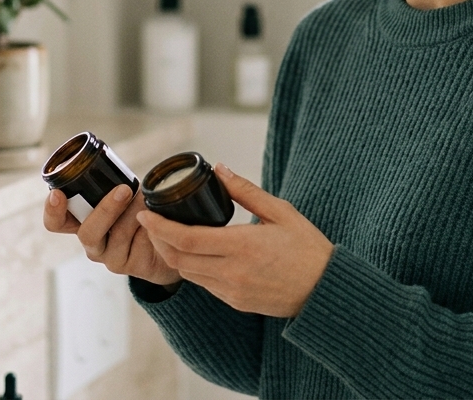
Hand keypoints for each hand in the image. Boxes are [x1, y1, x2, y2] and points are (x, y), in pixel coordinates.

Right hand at [43, 184, 181, 286]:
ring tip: (147, 199)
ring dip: (135, 212)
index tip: (57, 194)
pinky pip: (139, 243)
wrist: (168, 240)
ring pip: (118, 235)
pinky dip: (149, 226)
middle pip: (87, 233)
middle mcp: (92, 243)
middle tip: (124, 190)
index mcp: (82, 223)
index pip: (56, 222)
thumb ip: (112, 185)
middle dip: (106, 209)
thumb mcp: (124, 193)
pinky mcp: (130, 266)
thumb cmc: (140, 210)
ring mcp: (110, 257)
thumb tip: (113, 169)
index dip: (52, 211)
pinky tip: (155, 220)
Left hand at [137, 163, 333, 317]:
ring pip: (188, 274)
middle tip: (151, 222)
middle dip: (159, 240)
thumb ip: (246, 191)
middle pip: (179, 259)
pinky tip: (193, 252)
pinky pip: (204, 284)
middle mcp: (233, 272)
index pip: (187, 239)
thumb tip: (220, 169)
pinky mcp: (236, 302)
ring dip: (172, 255)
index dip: (160, 227)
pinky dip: (192, 268)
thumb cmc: (308, 247)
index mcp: (243, 246)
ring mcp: (233, 291)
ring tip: (167, 235)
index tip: (146, 214)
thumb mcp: (281, 211)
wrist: (326, 291)